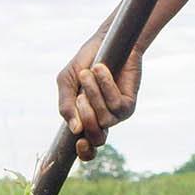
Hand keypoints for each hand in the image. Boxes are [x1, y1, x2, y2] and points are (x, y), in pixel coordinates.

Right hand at [56, 27, 143, 160]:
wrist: (106, 41)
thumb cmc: (85, 62)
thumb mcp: (67, 82)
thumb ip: (65, 105)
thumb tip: (74, 129)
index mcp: (86, 119)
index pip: (88, 149)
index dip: (84, 152)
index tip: (79, 142)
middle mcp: (103, 120)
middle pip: (96, 138)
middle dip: (85, 117)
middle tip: (80, 95)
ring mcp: (117, 114)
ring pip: (104, 119)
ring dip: (93, 95)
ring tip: (88, 73)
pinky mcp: (129, 103)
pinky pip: (116, 104)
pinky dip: (106, 85)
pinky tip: (101, 69)